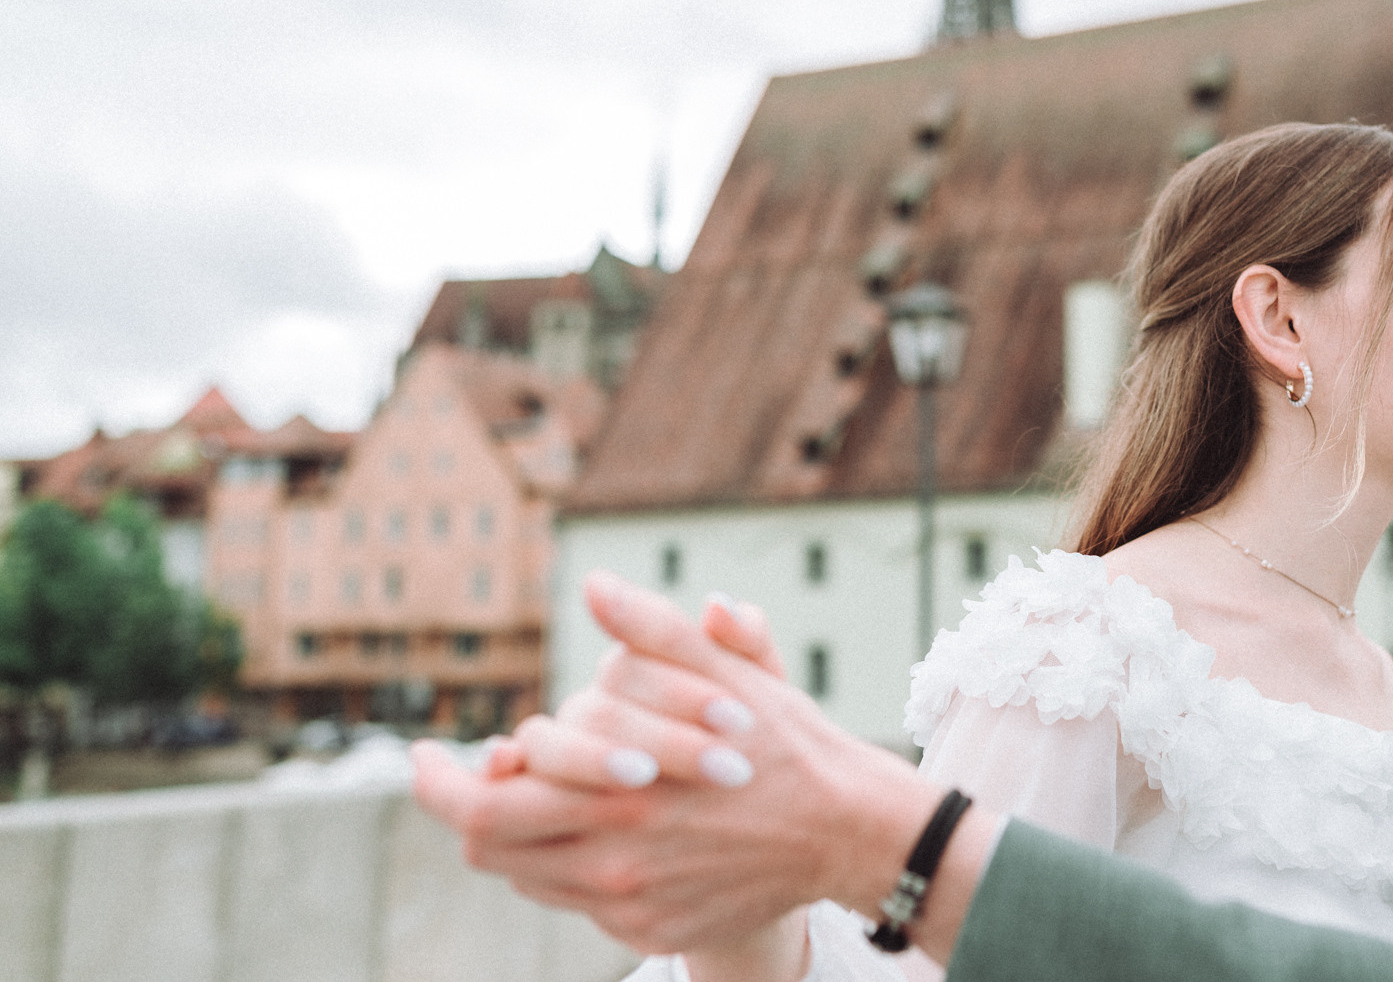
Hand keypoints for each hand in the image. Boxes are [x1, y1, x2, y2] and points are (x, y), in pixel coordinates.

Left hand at [415, 573, 962, 956]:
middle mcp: (612, 862)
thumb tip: (596, 587)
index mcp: (616, 795)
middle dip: (461, 806)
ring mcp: (630, 906)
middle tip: (458, 773)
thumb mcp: (725, 675)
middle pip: (488, 850)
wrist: (846, 828)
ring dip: (518, 834)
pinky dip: (568, 863)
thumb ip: (654, 631)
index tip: (423, 754)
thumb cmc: (782, 740)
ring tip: (534, 792)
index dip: (438, 782)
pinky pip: (577, 900)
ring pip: (528, 877)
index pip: (482, 808)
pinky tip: (595, 825)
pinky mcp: (652, 930)